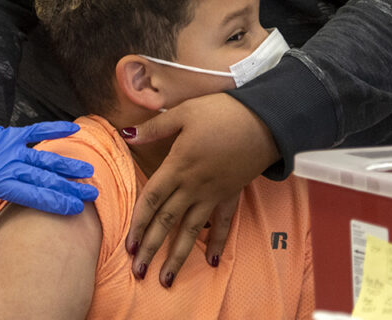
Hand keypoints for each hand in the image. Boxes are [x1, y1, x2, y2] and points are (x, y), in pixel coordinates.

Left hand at [0, 108, 98, 261]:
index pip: (33, 194)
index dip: (56, 201)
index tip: (76, 208)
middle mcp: (7, 163)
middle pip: (44, 177)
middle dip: (70, 187)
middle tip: (91, 195)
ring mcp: (8, 146)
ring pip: (44, 156)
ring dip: (66, 164)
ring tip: (88, 171)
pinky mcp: (7, 133)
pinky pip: (34, 131)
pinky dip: (53, 129)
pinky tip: (73, 130)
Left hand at [123, 93, 278, 285]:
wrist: (265, 121)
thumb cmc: (222, 112)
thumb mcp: (184, 113)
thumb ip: (155, 128)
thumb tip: (126, 133)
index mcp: (178, 166)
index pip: (151, 200)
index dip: (138, 224)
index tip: (128, 245)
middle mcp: (193, 186)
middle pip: (167, 222)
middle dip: (152, 248)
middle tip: (139, 272)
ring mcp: (213, 193)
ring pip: (192, 230)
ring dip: (178, 255)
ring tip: (167, 278)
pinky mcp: (231, 193)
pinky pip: (223, 223)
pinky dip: (218, 242)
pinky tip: (212, 260)